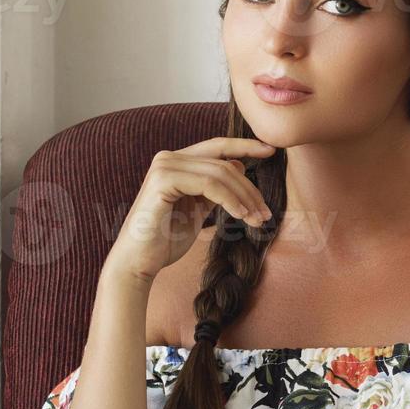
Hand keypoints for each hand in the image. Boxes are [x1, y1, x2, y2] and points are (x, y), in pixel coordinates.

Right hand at [104, 136, 277, 285]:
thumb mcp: (197, 208)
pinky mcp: (163, 180)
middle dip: (250, 188)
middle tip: (266, 213)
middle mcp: (168, 158)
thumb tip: (240, 166)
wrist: (138, 263)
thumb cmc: (165, 240)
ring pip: (220, 173)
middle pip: (223, 162)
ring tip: (258, 219)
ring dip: (245, 197)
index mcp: (176, 162)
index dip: (245, 146)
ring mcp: (164, 166)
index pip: (217, 146)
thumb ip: (214, 188)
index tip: (271, 151)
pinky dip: (230, 199)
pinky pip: (209, 184)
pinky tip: (241, 216)